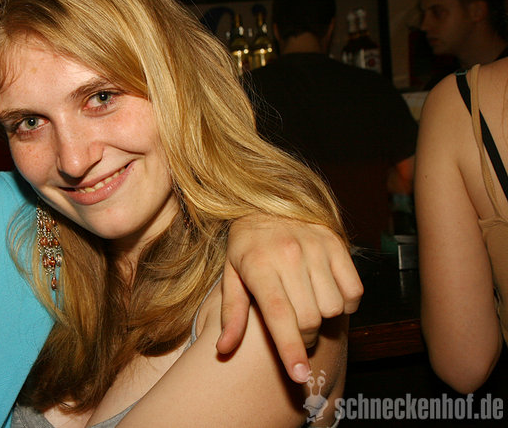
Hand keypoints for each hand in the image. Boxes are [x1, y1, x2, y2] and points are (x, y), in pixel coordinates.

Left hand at [217, 214, 361, 382]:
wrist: (267, 202)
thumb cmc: (247, 247)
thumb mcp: (231, 276)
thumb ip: (230, 314)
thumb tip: (224, 349)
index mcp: (259, 265)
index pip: (279, 315)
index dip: (290, 349)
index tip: (299, 376)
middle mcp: (289, 254)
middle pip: (309, 318)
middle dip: (304, 336)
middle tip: (295, 330)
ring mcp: (316, 247)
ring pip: (333, 307)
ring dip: (324, 318)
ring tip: (308, 306)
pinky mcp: (337, 243)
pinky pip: (354, 291)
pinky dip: (346, 303)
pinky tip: (327, 294)